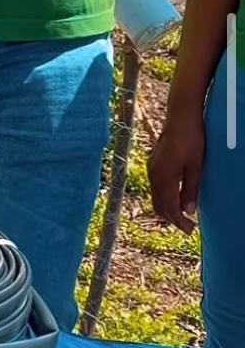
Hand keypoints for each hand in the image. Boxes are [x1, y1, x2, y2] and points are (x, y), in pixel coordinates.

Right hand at [149, 110, 204, 232]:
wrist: (180, 117)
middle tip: (187, 227)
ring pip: (156, 197)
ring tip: (181, 214)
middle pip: (159, 206)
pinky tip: (175, 197)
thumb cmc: (191, 140)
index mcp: (164, 179)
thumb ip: (191, 189)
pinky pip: (155, 188)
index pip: (170, 208)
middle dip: (172, 219)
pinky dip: (164, 197)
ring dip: (167, 209)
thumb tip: (189, 211)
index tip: (190, 230)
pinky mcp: (152, 165)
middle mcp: (153, 176)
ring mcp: (151, 170)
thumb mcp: (196, 167)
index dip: (179, 222)